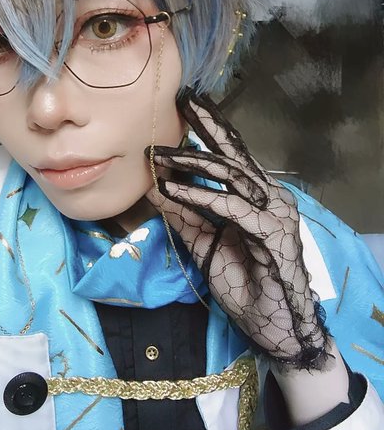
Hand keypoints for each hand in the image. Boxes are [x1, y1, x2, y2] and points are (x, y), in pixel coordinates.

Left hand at [146, 88, 328, 369]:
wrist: (275, 327)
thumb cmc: (245, 284)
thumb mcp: (204, 244)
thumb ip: (183, 216)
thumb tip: (155, 188)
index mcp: (255, 196)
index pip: (230, 156)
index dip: (209, 131)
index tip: (187, 108)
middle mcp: (268, 196)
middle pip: (232, 155)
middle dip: (206, 128)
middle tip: (184, 102)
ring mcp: (273, 212)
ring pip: (230, 175)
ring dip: (192, 163)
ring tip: (160, 155)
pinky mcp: (271, 232)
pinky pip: (230, 207)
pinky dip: (200, 197)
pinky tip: (174, 190)